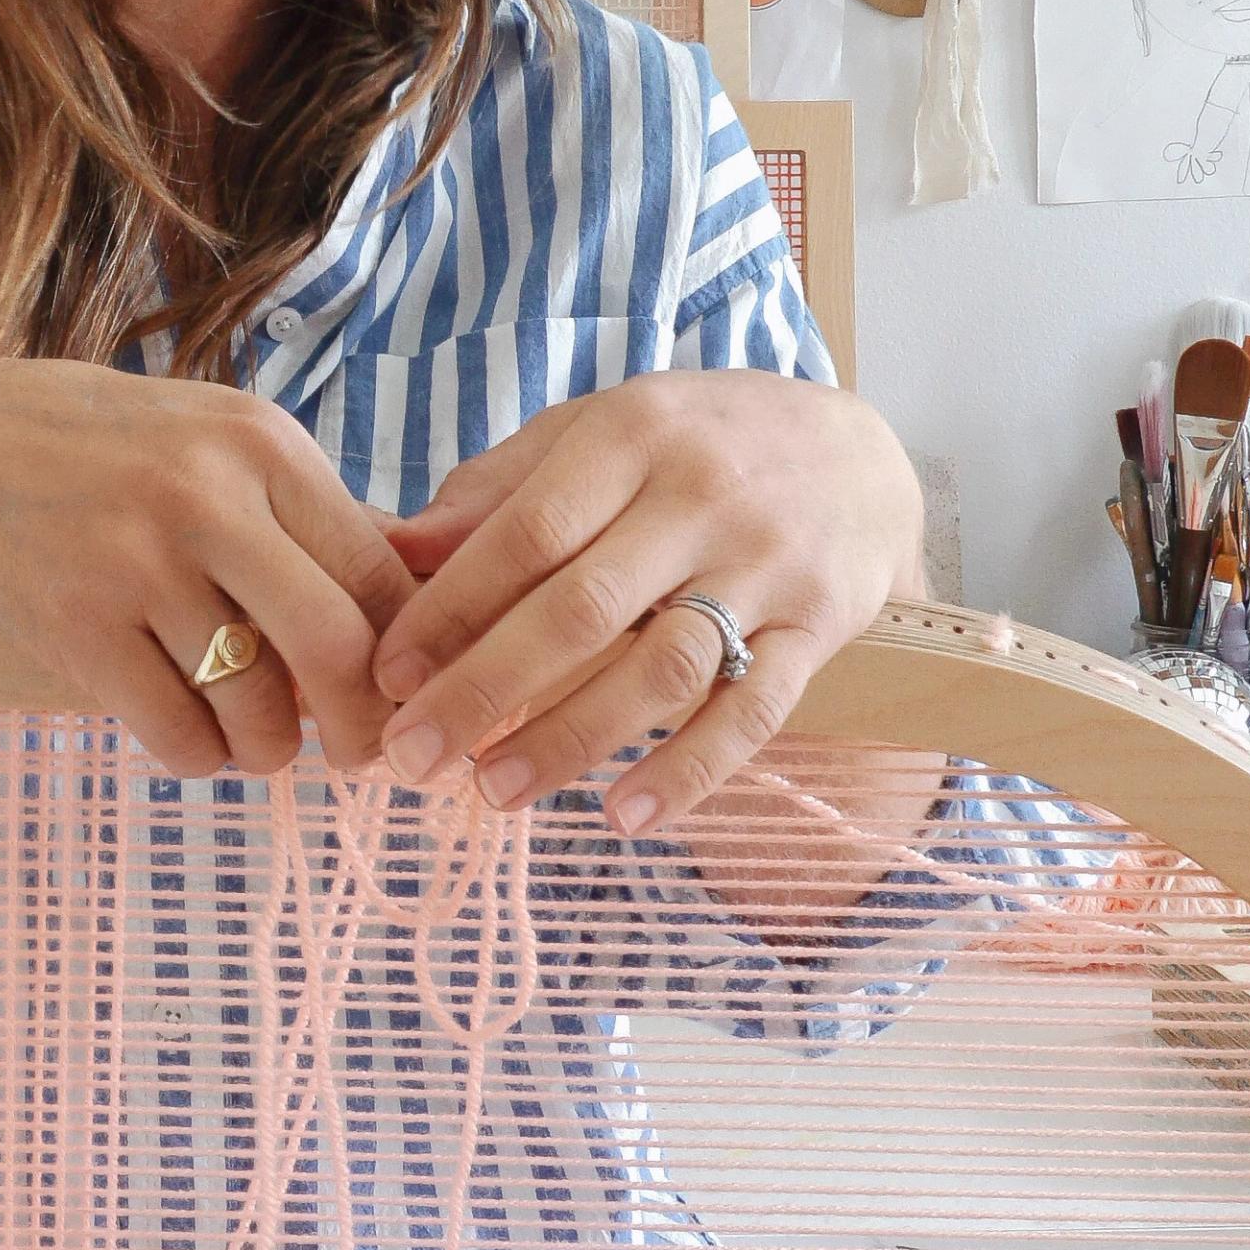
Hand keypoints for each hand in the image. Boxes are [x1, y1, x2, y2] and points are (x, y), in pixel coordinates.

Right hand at [0, 357, 413, 770]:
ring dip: (264, 749)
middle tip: (355, 755)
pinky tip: (183, 735)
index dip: (406, 657)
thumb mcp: (214, 442)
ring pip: (253, 706)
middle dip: (360, 727)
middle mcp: (207, 496)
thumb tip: (424, 603)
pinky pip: (175, 733)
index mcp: (262, 446)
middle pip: (336, 648)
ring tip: (248, 741)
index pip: (379, 573)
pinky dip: (195, 756)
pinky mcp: (74, 622)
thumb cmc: (106, 456)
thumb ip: (306, 515)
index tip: (402, 698)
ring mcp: (136, 559)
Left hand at [369, 370, 925, 832]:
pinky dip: (686, 772)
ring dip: (570, 740)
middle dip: (484, 690)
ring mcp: (767, 566)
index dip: (452, 610)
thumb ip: (498, 491)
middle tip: (413, 757)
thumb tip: (392, 548)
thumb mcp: (598, 433)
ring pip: (660, 669)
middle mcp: (701, 498)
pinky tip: (624, 816)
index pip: (528, 532)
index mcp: (632, 436)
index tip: (389, 676)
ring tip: (494, 792)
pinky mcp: (819, 628)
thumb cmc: (696, 446)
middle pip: (582, 609)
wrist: (861, 453)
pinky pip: (750, 714)